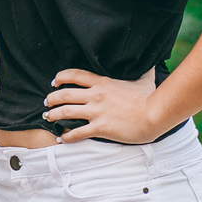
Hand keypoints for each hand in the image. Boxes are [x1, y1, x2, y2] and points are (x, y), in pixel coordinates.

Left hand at [44, 68, 164, 143]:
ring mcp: (97, 112)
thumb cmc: (150, 98)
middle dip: (52, 98)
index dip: (61, 77)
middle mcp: (96, 95)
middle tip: (47, 102)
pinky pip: (77, 132)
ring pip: (66, 112)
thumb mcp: (144, 80)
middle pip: (65, 94)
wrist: (154, 115)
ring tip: (48, 117)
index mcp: (103, 82)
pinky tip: (60, 138)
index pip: (75, 75)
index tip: (54, 81)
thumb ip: (143, 71)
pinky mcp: (100, 128)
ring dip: (54, 115)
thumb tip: (151, 63)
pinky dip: (66, 136)